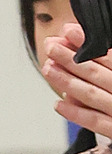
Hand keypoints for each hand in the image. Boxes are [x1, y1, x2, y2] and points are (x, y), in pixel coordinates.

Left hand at [42, 23, 111, 138]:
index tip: (69, 31)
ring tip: (48, 69)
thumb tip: (103, 51)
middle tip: (51, 47)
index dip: (87, 43)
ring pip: (91, 94)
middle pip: (95, 73)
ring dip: (67, 81)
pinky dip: (76, 113)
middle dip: (70, 59)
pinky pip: (95, 122)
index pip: (109, 56)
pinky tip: (59, 104)